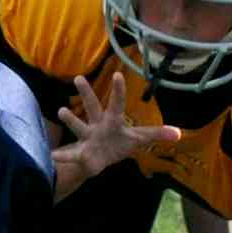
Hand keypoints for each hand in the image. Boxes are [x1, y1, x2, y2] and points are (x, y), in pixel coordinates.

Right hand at [58, 72, 176, 189]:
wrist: (99, 158)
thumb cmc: (119, 143)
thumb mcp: (137, 139)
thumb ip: (156, 135)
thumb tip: (180, 133)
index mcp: (113, 120)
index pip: (117, 103)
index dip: (119, 90)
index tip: (118, 74)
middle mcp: (98, 124)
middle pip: (93, 106)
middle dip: (86, 93)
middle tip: (78, 78)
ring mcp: (87, 136)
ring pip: (78, 125)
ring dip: (71, 119)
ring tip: (62, 111)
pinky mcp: (80, 153)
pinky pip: (71, 155)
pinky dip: (61, 156)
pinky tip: (51, 156)